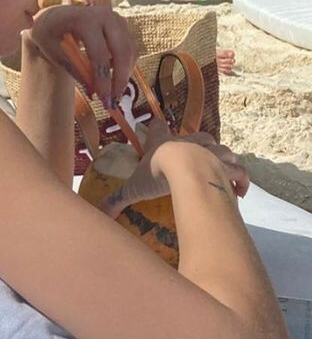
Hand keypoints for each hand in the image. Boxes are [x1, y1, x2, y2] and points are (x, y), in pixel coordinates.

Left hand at [26, 0, 135, 108]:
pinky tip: (111, 78)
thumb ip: (73, 69)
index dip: (103, 79)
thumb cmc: (50, 33)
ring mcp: (116, 19)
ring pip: (130, 51)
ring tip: (112, 94)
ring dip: (124, 75)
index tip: (104, 98)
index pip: (99, 53)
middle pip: (122, 51)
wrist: (55, 16)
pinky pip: (130, 50)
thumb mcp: (52, 51)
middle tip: (113, 101)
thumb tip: (93, 91)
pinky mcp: (122, 25)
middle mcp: (105, 16)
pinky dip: (125, 66)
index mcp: (85, 19)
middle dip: (120, 79)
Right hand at [100, 121, 248, 216]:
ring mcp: (210, 151)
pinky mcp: (227, 164)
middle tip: (198, 153)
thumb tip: (98, 213)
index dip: (155, 127)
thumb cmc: (158, 174)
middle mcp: (188, 142)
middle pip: (198, 135)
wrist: (187, 170)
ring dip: (223, 157)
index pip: (157, 127)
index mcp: (163, 142)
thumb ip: (116, 199)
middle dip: (200, 142)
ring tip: (222, 168)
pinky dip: (241, 178)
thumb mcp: (134, 187)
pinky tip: (240, 190)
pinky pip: (239, 170)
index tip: (155, 125)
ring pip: (222, 149)